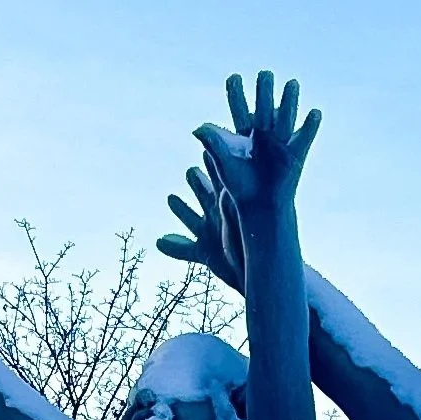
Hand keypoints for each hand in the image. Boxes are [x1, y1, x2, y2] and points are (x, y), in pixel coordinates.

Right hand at [159, 158, 246, 294]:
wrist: (260, 272)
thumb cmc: (254, 239)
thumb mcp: (237, 210)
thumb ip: (225, 194)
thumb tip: (215, 173)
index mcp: (227, 200)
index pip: (218, 174)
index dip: (211, 161)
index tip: (206, 147)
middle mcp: (218, 214)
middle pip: (202, 192)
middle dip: (196, 182)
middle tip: (191, 172)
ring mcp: (211, 232)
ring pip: (191, 218)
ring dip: (181, 210)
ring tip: (172, 199)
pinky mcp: (206, 253)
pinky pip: (185, 249)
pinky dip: (173, 247)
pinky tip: (160, 242)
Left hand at [193, 69, 318, 217]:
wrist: (259, 206)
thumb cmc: (239, 185)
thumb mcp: (224, 163)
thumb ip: (212, 143)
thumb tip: (198, 128)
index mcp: (244, 132)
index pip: (239, 108)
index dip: (236, 94)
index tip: (233, 78)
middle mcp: (263, 133)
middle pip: (264, 107)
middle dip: (265, 91)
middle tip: (265, 74)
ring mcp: (281, 142)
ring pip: (286, 116)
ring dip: (290, 100)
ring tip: (292, 83)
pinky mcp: (297, 154)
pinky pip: (305, 137)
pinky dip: (311, 126)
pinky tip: (315, 113)